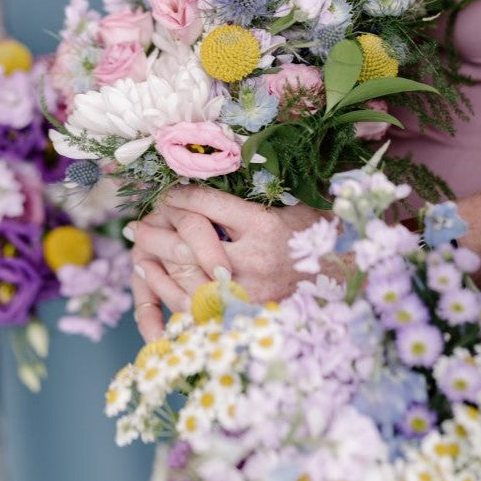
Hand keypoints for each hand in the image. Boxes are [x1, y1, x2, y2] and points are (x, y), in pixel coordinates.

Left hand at [130, 186, 323, 336]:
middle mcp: (253, 259)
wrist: (342, 285)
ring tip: (139, 251)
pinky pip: (197, 307)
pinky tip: (156, 282)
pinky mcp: (244, 314)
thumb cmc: (317, 240)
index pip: (209, 205)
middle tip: (137, 224)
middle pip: (191, 242)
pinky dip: (171, 295)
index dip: (181, 197)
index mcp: (265, 226)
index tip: (166, 195)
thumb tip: (230, 165)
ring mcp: (247, 291)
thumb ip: (263, 194)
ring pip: (188, 277)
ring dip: (158, 264)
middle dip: (159, 232)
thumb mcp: (298, 208)